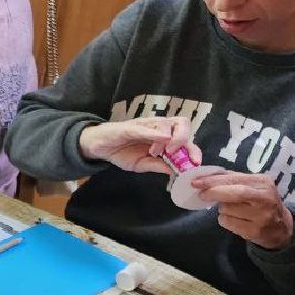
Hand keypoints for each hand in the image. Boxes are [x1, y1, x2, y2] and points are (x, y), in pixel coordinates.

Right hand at [78, 117, 200, 173]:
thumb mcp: (142, 164)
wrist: (99, 147)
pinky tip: (161, 139)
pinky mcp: (130, 127)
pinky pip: (145, 128)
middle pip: (182, 123)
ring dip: (167, 139)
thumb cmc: (122, 152)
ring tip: (155, 152)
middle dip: (185, 138)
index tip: (195, 162)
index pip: (185, 138)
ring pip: (166, 123)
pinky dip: (155, 133)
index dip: (193, 149)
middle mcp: (157, 127)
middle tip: (177, 154)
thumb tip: (176, 172)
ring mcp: (144, 125)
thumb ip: (158, 166)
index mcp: (163, 137)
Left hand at [194, 171, 294, 249]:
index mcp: (263, 182)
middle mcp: (265, 198)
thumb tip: (206, 176)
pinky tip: (235, 220)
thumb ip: (233, 179)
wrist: (282, 228)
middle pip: (234, 193)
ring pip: (227, 209)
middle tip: (201, 194)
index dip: (213, 180)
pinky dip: (225, 220)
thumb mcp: (253, 186)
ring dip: (221, 209)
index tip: (196, 182)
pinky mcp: (254, 231)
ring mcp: (261, 216)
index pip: (234, 179)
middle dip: (214, 192)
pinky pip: (228, 223)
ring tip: (231, 209)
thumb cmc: (261, 202)